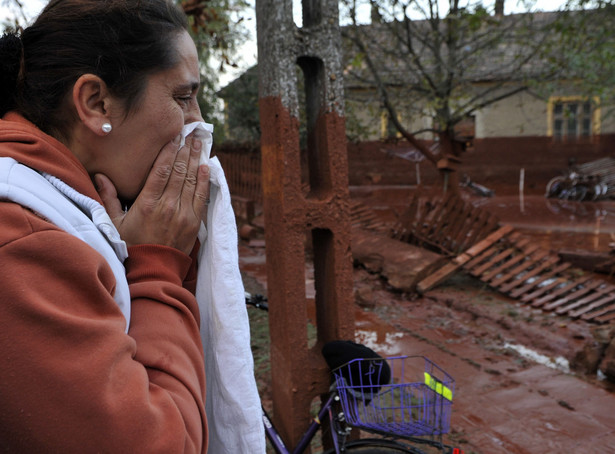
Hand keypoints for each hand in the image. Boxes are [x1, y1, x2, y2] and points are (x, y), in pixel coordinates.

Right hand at [96, 133, 210, 254]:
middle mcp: (167, 206)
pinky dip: (204, 180)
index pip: (161, 171)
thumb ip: (108, 198)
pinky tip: (206, 166)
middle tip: (191, 135)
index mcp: (147, 204)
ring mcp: (183, 214)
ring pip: (191, 181)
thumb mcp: (114, 223)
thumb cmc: (132, 245)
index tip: (174, 137)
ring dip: (197, 160)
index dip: (169, 152)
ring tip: (200, 144)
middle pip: (179, 172)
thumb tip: (100, 176)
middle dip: (185, 151)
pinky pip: (202, 196)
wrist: (153, 269)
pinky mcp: (194, 222)